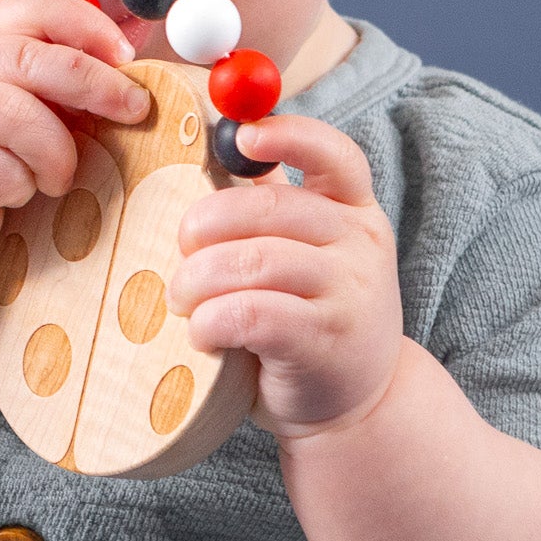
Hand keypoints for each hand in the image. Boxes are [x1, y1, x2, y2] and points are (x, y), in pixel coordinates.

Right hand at [0, 0, 151, 269]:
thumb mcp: (21, 101)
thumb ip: (64, 76)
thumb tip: (139, 48)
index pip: (34, 7)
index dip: (87, 25)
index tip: (127, 55)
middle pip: (31, 58)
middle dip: (94, 83)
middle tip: (135, 110)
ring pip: (16, 115)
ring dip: (55, 153)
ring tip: (59, 177)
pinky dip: (21, 188)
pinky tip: (16, 194)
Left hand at [165, 114, 403, 442]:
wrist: (361, 405)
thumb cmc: (311, 315)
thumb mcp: (307, 252)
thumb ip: (270, 203)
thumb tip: (211, 142)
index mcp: (354, 207)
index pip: (333, 154)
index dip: (287, 136)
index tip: (240, 135)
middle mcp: (361, 243)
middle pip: (271, 207)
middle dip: (206, 222)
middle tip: (179, 247)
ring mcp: (349, 293)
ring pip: (255, 261)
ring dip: (200, 277)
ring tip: (180, 297)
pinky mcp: (324, 342)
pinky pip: (253, 313)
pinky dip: (213, 319)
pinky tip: (201, 332)